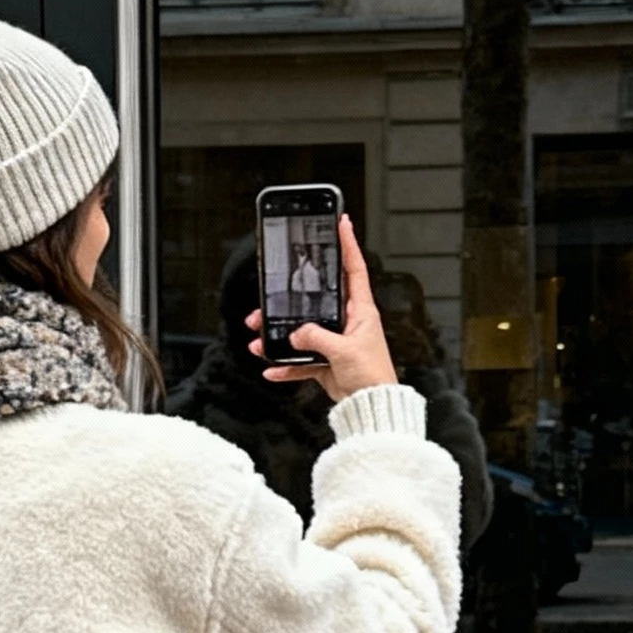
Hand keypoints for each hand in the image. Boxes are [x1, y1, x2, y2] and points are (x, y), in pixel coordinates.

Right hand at [246, 215, 397, 401]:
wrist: (372, 408)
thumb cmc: (372, 376)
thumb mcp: (343, 350)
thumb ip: (317, 337)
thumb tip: (297, 333)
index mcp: (361, 311)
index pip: (354, 269)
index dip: (348, 245)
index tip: (341, 223)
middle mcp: (348, 323)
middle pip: (316, 303)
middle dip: (291, 302)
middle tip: (270, 299)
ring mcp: (336, 343)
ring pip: (303, 333)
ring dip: (280, 337)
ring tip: (261, 339)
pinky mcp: (327, 364)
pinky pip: (301, 361)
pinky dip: (286, 365)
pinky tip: (272, 368)